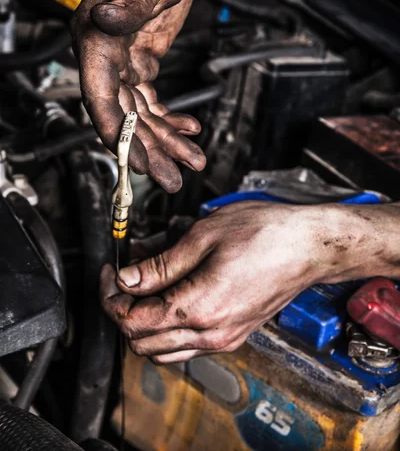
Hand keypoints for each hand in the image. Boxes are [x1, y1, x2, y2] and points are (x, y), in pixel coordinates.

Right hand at [71, 0, 203, 191]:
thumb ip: (130, 0)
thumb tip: (106, 18)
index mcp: (96, 34)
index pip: (101, 95)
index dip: (119, 134)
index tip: (139, 163)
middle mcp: (104, 52)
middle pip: (123, 113)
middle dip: (148, 150)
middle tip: (172, 179)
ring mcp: (122, 58)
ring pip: (140, 112)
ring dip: (165, 140)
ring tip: (191, 161)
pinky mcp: (141, 59)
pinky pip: (151, 99)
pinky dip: (170, 118)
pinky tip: (189, 129)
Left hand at [100, 202, 323, 363]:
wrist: (309, 246)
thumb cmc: (266, 233)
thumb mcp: (204, 236)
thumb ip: (161, 264)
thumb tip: (127, 279)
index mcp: (199, 308)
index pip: (133, 320)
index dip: (111, 295)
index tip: (110, 270)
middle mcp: (211, 333)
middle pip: (142, 341)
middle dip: (123, 309)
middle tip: (123, 276)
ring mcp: (224, 339)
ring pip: (162, 350)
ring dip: (144, 322)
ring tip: (147, 284)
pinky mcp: (234, 335)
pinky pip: (187, 346)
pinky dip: (168, 326)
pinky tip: (174, 293)